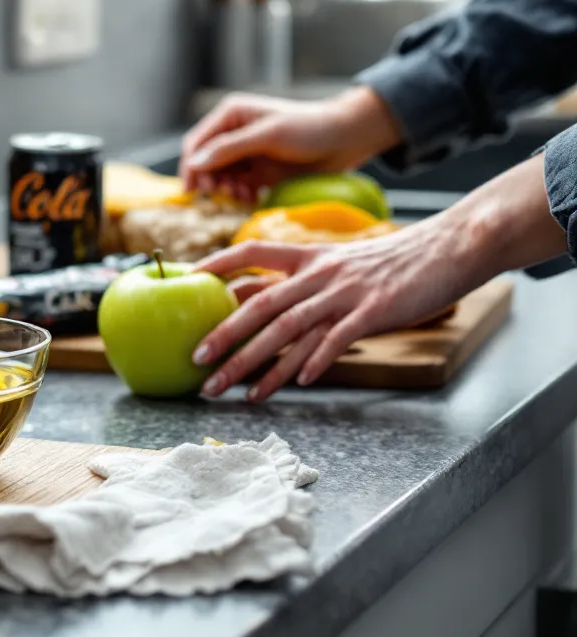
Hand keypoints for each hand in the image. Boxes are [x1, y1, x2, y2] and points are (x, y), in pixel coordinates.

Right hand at [180, 87, 402, 201]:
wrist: (347, 139)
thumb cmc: (310, 128)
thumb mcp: (267, 135)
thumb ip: (230, 148)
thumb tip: (194, 164)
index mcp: (231, 116)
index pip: (197, 143)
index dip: (191, 166)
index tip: (193, 190)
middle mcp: (234, 134)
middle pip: (205, 163)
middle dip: (209, 180)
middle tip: (222, 194)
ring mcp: (247, 154)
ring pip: (220, 178)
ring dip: (225, 190)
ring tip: (240, 197)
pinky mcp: (259, 172)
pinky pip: (238, 187)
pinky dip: (239, 196)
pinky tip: (251, 198)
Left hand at [189, 225, 475, 401]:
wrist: (450, 247)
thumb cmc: (392, 262)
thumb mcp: (339, 262)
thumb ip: (301, 279)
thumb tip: (258, 297)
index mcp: (308, 256)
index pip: (250, 252)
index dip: (217, 263)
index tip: (186, 280)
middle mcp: (319, 273)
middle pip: (261, 305)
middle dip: (225, 335)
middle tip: (196, 361)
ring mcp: (345, 292)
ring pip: (290, 329)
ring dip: (258, 363)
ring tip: (233, 390)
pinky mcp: (374, 311)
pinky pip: (338, 339)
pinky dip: (316, 361)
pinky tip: (298, 383)